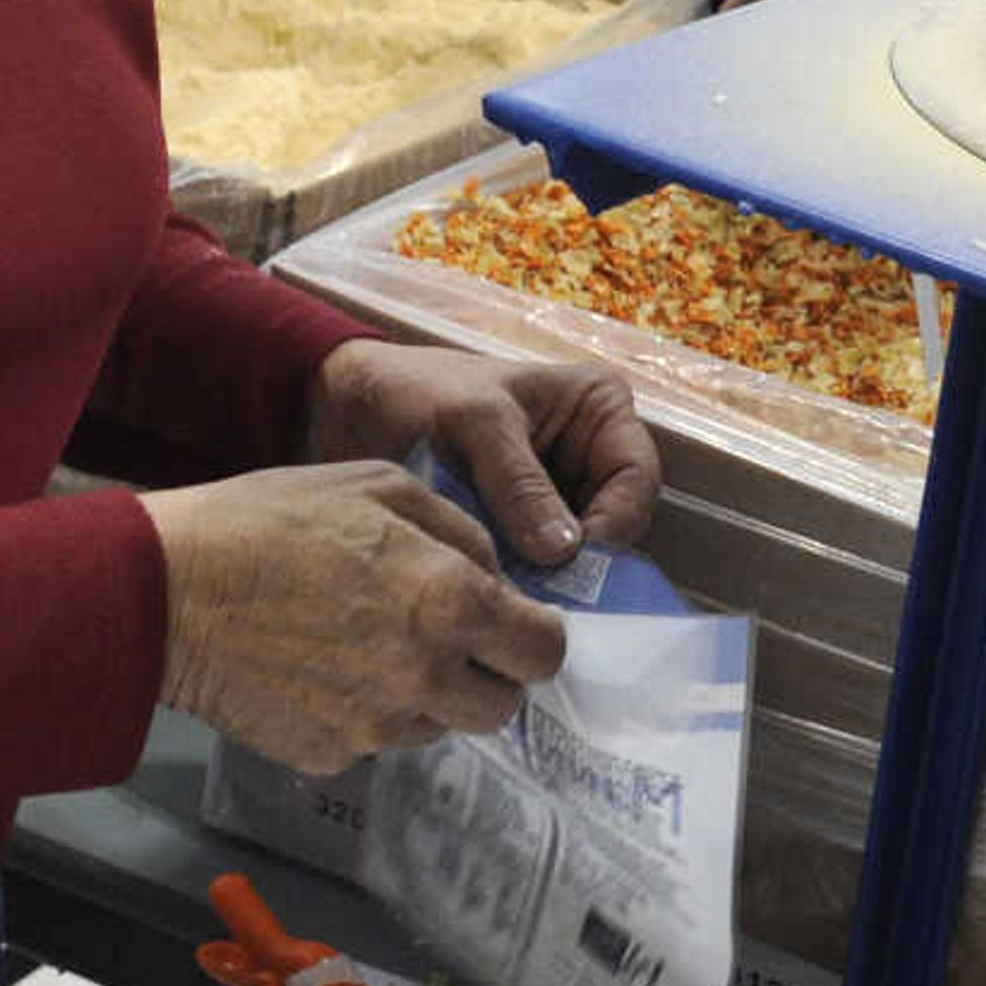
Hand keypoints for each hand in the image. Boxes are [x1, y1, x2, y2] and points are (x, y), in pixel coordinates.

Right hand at [143, 461, 569, 772]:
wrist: (168, 590)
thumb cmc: (274, 520)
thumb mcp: (383, 486)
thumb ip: (461, 533)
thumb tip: (497, 577)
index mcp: (450, 604)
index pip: (544, 653)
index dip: (534, 636)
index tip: (512, 623)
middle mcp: (424, 677)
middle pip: (502, 707)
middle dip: (490, 674)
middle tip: (451, 637)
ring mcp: (375, 726)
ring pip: (440, 727)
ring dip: (430, 694)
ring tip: (376, 644)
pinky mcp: (328, 756)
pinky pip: (376, 741)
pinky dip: (368, 712)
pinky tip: (327, 668)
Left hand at [309, 339, 658, 562]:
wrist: (349, 408)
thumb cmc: (417, 390)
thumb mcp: (472, 422)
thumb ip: (518, 482)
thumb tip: (565, 551)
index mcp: (597, 410)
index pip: (637, 479)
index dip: (614, 524)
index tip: (571, 562)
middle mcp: (587, 455)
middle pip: (614, 525)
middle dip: (580, 561)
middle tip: (539, 593)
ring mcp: (554, 496)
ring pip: (577, 555)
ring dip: (546, 578)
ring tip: (508, 595)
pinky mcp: (519, 530)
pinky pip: (537, 567)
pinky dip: (518, 583)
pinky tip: (490, 595)